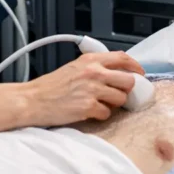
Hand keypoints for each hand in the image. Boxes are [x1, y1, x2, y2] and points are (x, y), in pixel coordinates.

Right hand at [22, 51, 145, 126]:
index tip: (140, 73)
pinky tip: (88, 111)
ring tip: (97, 103)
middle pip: (128, 81)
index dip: (135, 67)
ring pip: (120, 99)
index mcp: (90, 61)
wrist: (33, 100)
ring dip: (112, 104)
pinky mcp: (88, 107)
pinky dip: (100, 115)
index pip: (122, 58)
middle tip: (116, 94)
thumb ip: (95, 67)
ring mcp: (92, 90)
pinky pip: (107, 113)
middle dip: (125, 90)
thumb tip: (116, 73)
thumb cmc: (51, 86)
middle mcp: (94, 73)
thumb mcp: (74, 68)